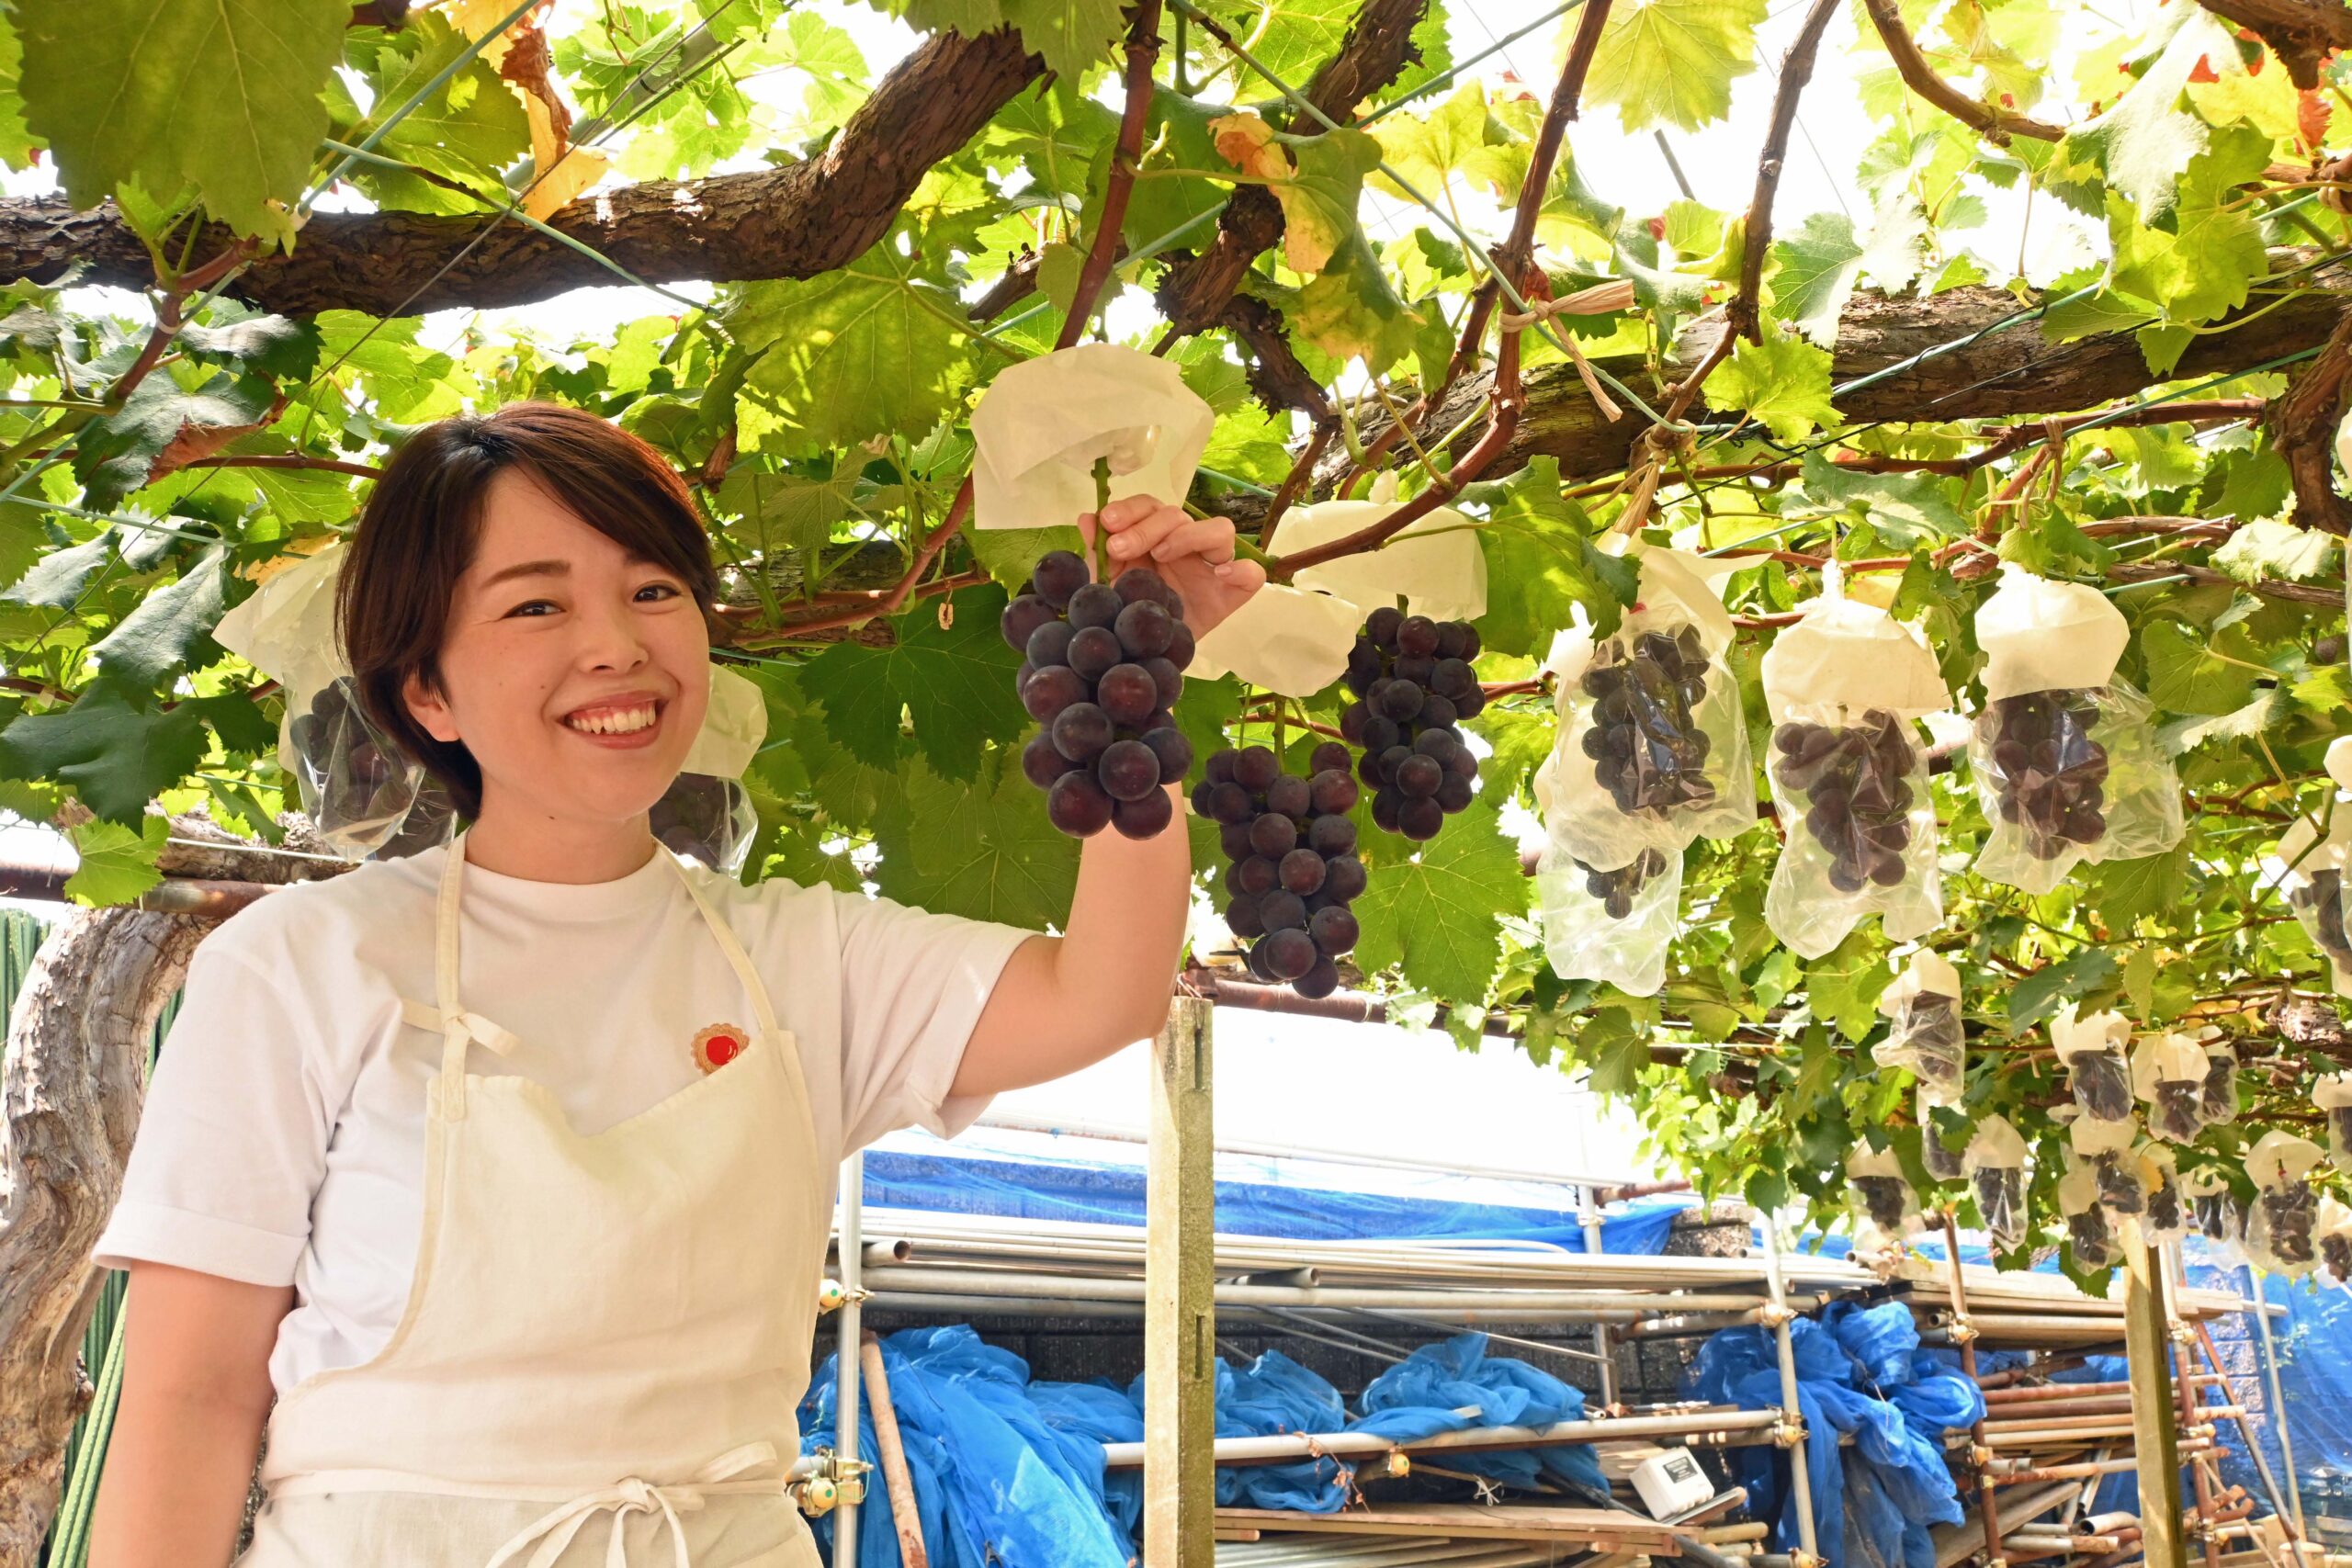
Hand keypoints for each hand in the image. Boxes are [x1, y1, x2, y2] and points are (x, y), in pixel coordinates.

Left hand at [1079, 494, 1266, 636]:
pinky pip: (1252, 575)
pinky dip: (1242, 569)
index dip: (1129, 509)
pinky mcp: (1231, 595)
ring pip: (1220, 530)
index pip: (1150, 507)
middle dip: (1145, 527)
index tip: (1107, 523)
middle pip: (1178, 515)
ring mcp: (1212, 568)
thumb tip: (1086, 518)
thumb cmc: (1128, 614)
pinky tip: (1220, 575)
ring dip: (1188, 535)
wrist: (1143, 657)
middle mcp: (1186, 546)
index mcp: (1156, 538)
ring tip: (1161, 555)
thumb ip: (1097, 554)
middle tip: (1119, 549)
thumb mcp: (1107, 585)